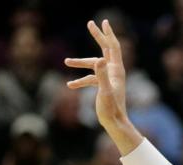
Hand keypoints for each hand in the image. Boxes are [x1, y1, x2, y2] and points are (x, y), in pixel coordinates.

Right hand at [65, 20, 141, 154]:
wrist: (115, 123)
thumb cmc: (111, 109)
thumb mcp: (104, 91)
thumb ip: (101, 75)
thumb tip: (99, 60)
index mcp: (116, 70)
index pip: (112, 47)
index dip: (107, 34)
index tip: (102, 22)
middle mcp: (114, 72)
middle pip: (105, 50)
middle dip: (97, 37)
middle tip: (89, 23)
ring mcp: (109, 78)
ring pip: (93, 65)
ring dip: (80, 63)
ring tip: (66, 62)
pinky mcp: (104, 86)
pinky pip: (90, 79)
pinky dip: (81, 80)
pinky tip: (70, 85)